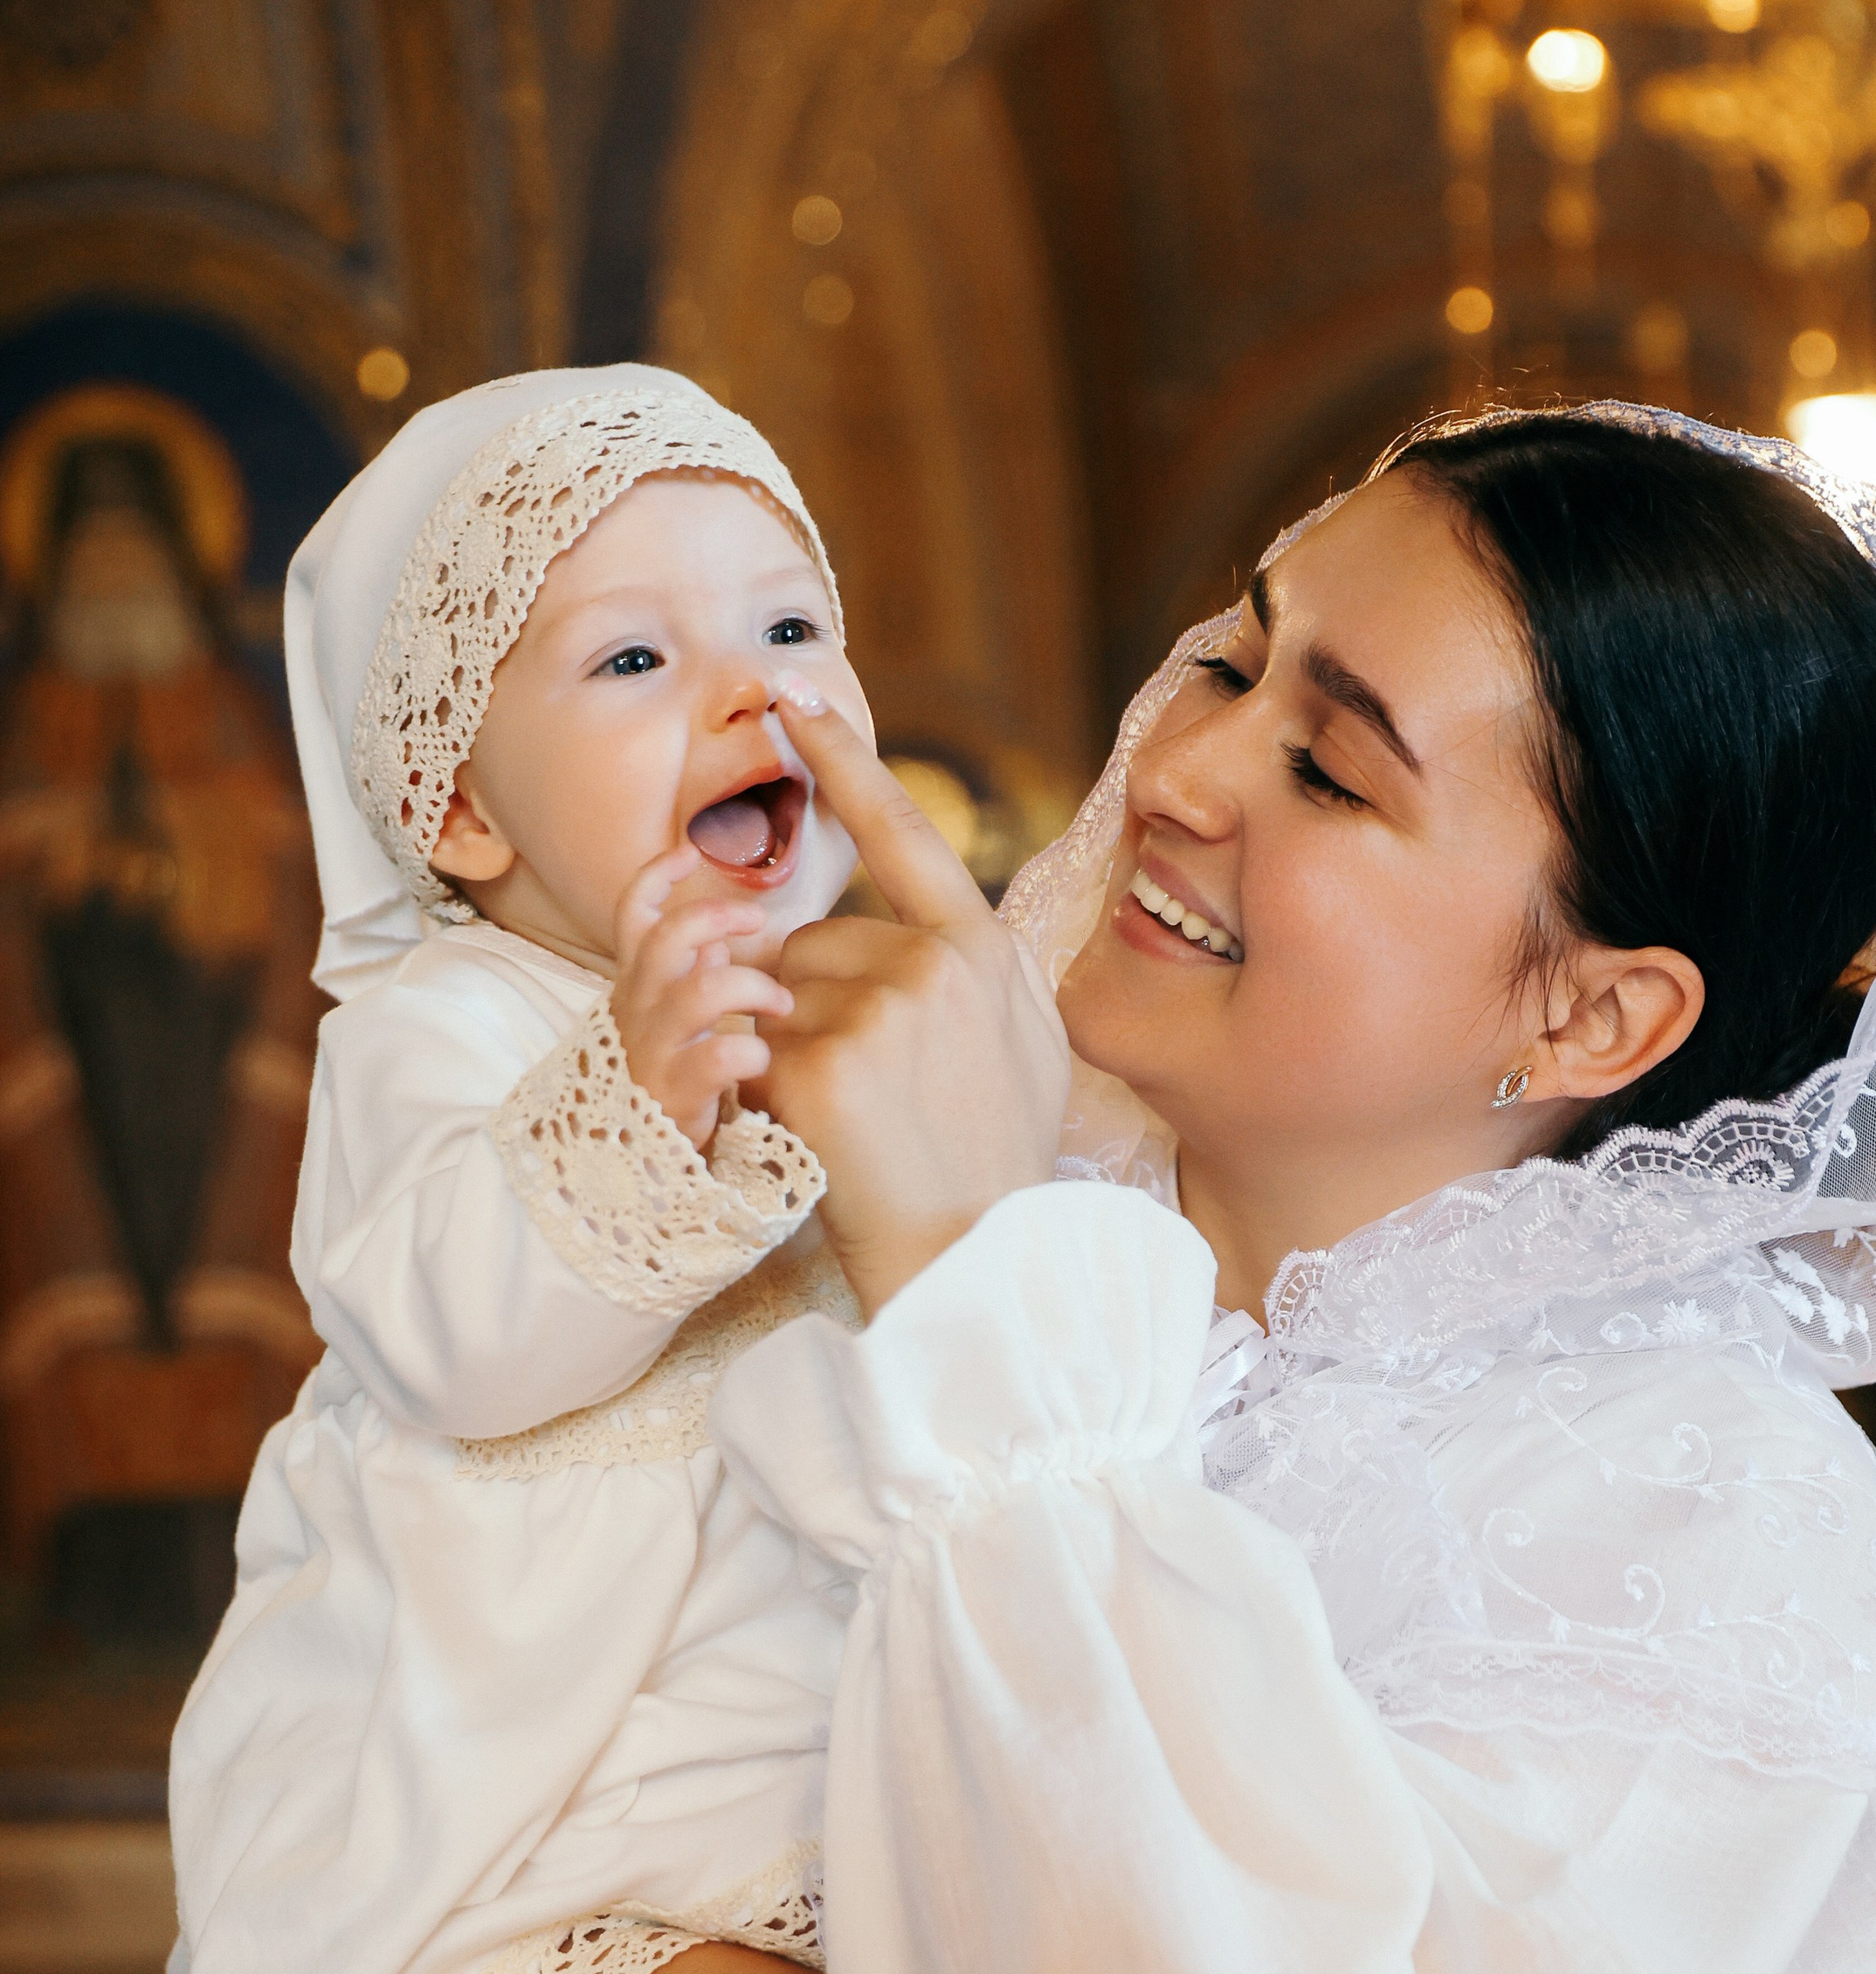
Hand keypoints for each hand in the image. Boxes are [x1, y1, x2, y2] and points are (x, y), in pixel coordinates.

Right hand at [610, 848, 795, 1153]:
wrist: (642, 1175)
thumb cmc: (673, 1088)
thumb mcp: (677, 1025)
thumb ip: (694, 976)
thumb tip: (721, 938)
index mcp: (638, 987)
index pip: (631, 914)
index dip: (655, 876)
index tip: (688, 850)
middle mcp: (636, 1012)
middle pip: (666, 938)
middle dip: (718, 918)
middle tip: (761, 925)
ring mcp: (651, 1054)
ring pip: (698, 990)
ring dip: (752, 986)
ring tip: (783, 1005)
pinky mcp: (673, 1097)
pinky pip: (715, 1057)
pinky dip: (750, 1050)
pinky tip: (767, 1059)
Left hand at [753, 679, 1071, 1314]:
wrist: (978, 1272)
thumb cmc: (991, 1174)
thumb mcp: (1022, 1053)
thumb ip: (974, 977)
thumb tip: (929, 931)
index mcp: (991, 952)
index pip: (906, 834)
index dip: (844, 764)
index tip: (793, 701)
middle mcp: (945, 961)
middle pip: (818, 940)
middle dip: (813, 1004)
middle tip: (869, 1098)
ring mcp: (888, 1005)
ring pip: (779, 990)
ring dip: (787, 1047)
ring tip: (852, 1123)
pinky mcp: (830, 1058)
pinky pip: (755, 1044)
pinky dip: (765, 1091)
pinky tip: (819, 1137)